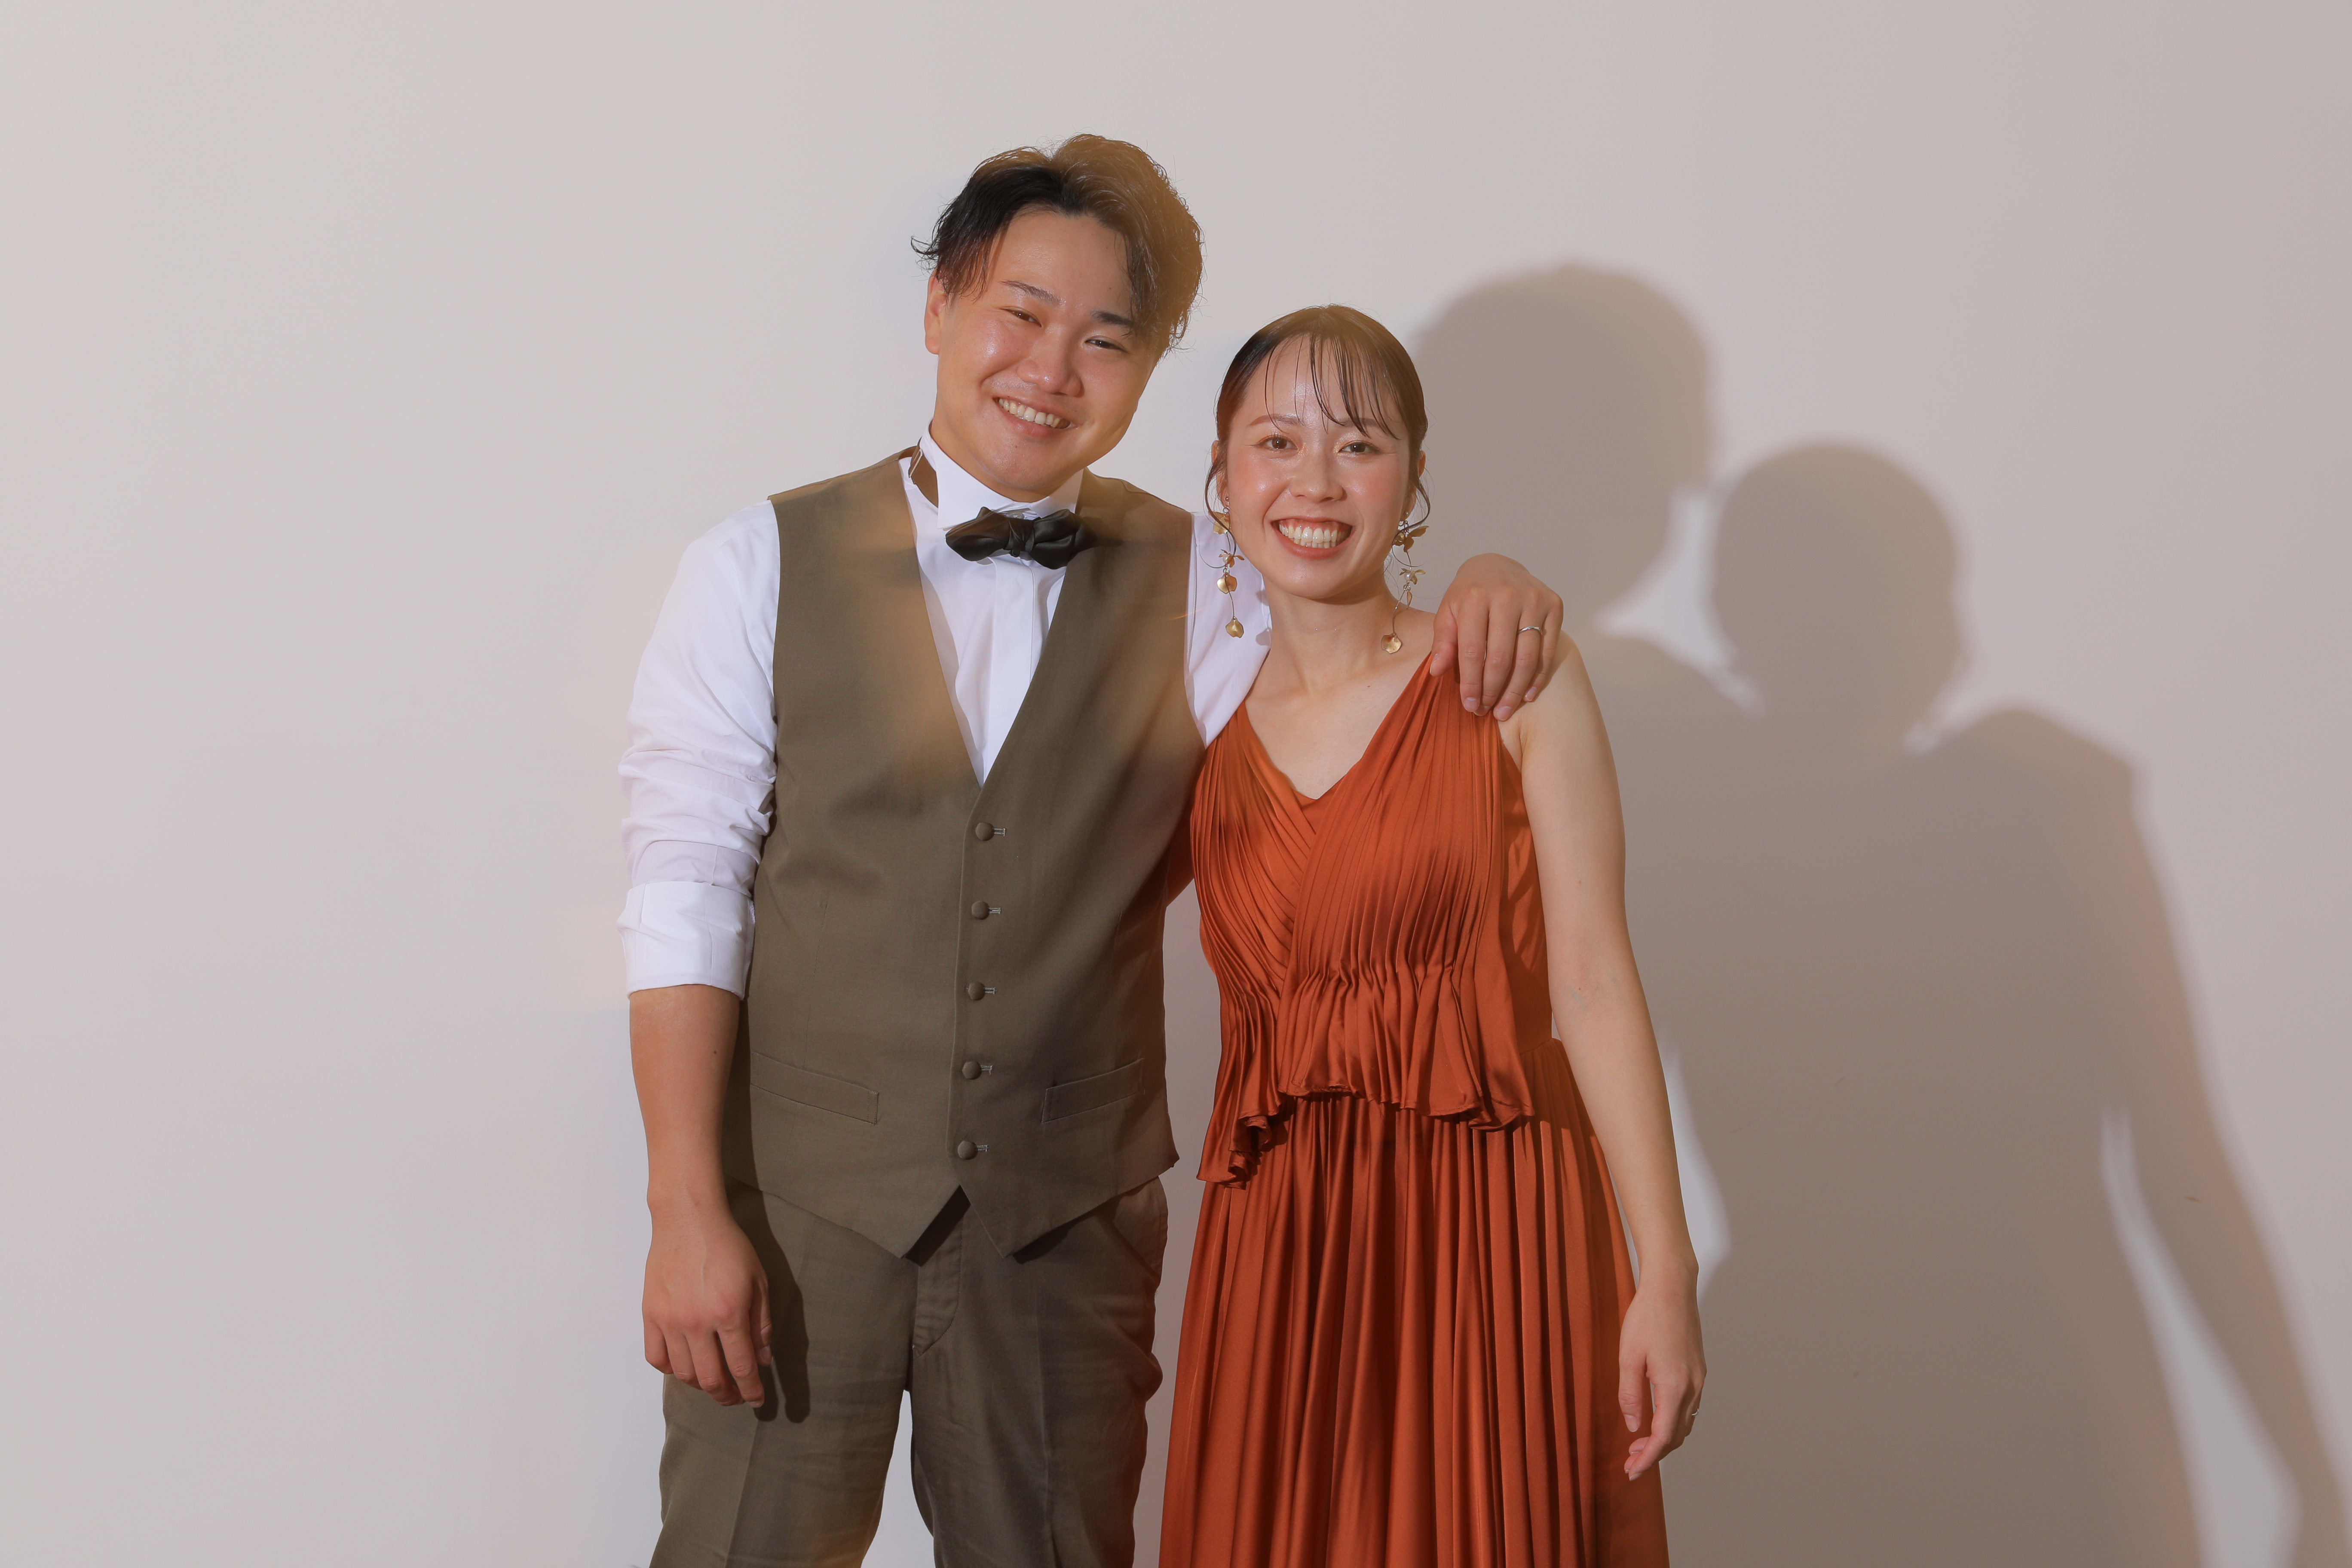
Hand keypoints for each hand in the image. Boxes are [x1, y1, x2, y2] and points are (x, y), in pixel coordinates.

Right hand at [643, 1198, 772, 1406]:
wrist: (688, 1220)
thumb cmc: (728, 1246)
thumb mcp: (758, 1280)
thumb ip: (761, 1323)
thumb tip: (763, 1359)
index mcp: (729, 1313)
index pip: (741, 1368)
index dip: (751, 1390)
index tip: (757, 1400)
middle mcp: (697, 1322)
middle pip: (711, 1379)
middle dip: (727, 1395)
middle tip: (735, 1396)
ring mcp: (670, 1320)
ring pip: (683, 1373)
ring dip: (700, 1385)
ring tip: (713, 1381)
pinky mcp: (650, 1314)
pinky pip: (657, 1357)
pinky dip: (671, 1369)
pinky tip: (685, 1365)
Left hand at [1428, 553, 1565, 719]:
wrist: (1497, 566)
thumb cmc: (1469, 594)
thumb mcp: (1448, 611)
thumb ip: (1443, 641)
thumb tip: (1436, 671)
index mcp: (1475, 597)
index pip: (1473, 650)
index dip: (1471, 683)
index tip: (1469, 705)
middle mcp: (1507, 596)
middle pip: (1501, 657)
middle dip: (1492, 690)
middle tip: (1486, 711)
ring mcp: (1534, 600)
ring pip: (1527, 657)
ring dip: (1515, 690)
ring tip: (1504, 711)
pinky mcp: (1554, 606)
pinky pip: (1547, 650)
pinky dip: (1537, 676)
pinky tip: (1527, 695)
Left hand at [1619, 1279, 1704, 1478]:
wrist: (1672, 1287)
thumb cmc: (1647, 1317)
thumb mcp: (1628, 1357)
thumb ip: (1630, 1395)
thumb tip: (1634, 1426)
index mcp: (1674, 1386)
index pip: (1663, 1436)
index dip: (1648, 1459)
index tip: (1632, 1472)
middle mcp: (1692, 1387)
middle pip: (1677, 1435)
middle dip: (1654, 1453)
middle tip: (1630, 1463)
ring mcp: (1698, 1378)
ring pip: (1685, 1422)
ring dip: (1664, 1438)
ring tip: (1638, 1444)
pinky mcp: (1698, 1370)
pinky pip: (1689, 1407)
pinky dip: (1673, 1421)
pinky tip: (1656, 1418)